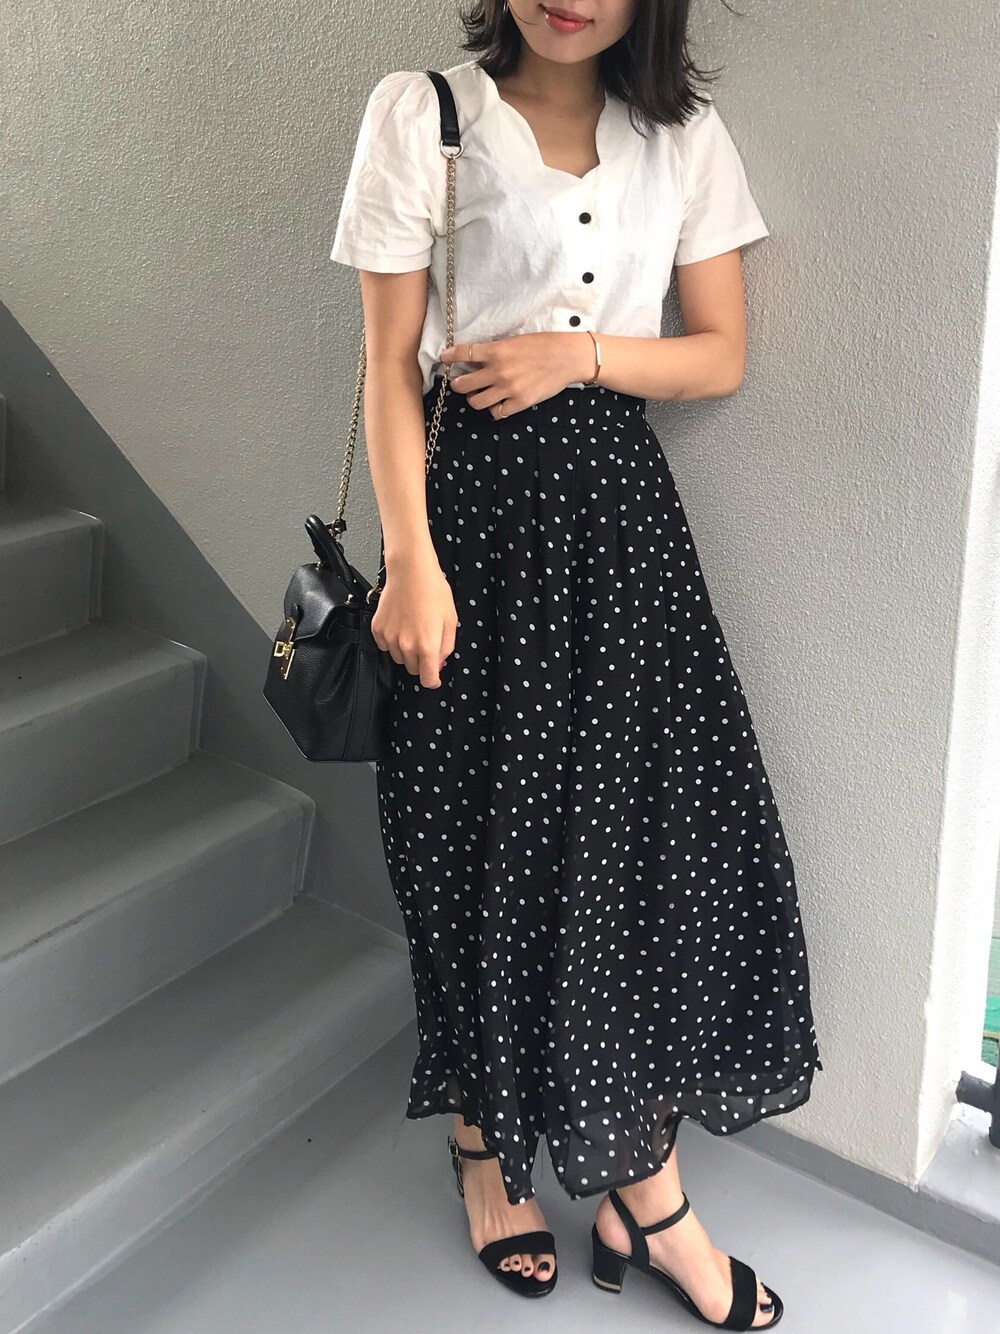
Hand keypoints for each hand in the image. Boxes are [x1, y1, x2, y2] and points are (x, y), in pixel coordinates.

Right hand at [370, 551, 456, 688]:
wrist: (411, 571)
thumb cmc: (433, 591)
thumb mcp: (450, 620)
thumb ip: (446, 647)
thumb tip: (439, 663)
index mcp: (427, 645)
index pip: (427, 679)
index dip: (433, 681)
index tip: (434, 677)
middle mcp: (406, 645)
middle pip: (413, 669)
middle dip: (422, 661)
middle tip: (427, 642)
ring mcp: (390, 638)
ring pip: (399, 658)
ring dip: (407, 651)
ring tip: (413, 629)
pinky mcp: (378, 629)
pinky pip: (385, 646)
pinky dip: (393, 641)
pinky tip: (401, 625)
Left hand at [438, 331, 596, 419]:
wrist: (567, 357)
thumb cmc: (543, 345)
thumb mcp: (515, 341)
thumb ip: (494, 351)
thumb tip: (474, 359)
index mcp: (497, 351)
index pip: (464, 354)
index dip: (449, 357)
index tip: (444, 358)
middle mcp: (499, 371)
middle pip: (463, 384)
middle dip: (458, 384)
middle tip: (459, 383)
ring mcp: (508, 389)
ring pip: (476, 402)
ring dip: (473, 398)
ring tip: (477, 394)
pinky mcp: (520, 402)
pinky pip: (496, 412)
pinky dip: (494, 409)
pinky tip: (497, 402)